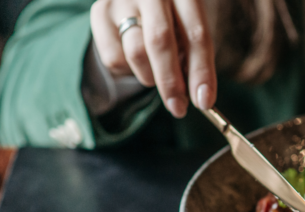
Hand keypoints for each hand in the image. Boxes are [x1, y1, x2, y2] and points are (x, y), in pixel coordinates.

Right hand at [90, 0, 216, 117]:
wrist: (139, 2)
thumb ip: (194, 56)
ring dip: (151, 76)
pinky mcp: (100, 13)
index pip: (196, 35)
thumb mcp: (191, 31)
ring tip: (157, 74)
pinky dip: (129, 71)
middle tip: (178, 108)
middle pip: (160, 42)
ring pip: (136, 52)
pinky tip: (138, 61)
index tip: (204, 102)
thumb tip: (199, 96)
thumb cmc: (175, 21)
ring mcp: (122, 0)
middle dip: (171, 82)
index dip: (201, 72)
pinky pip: (114, 57)